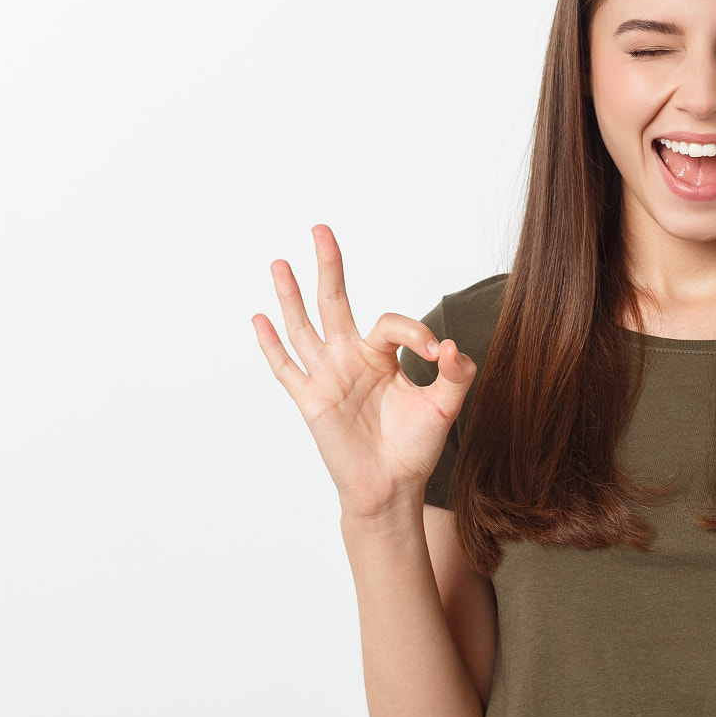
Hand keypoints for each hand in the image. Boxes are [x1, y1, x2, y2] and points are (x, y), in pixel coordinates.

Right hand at [252, 224, 475, 520]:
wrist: (391, 487)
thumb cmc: (415, 447)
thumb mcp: (444, 406)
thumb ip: (455, 373)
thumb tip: (449, 345)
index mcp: (381, 356)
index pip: (391, 323)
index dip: (416, 331)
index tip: (437, 353)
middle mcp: (350, 359)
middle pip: (335, 302)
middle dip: (329, 266)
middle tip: (321, 229)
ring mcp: (327, 377)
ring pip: (304, 327)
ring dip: (291, 295)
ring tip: (280, 263)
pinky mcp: (311, 400)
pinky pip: (286, 369)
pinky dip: (271, 345)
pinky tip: (259, 319)